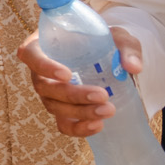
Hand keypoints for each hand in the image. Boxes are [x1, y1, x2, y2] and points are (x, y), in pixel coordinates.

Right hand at [17, 27, 143, 138]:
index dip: (44, 66)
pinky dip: (79, 128)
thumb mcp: (115, 36)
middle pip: (45, 87)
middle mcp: (40, 71)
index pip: (31, 55)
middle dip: (73, 95)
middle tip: (102, 95)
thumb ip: (126, 47)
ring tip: (108, 110)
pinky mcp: (62, 110)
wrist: (105, 56)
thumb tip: (133, 67)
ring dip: (80, 112)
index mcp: (43, 45)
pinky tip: (98, 125)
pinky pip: (64, 124)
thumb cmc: (102, 40)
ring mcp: (49, 93)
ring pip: (55, 107)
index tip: (67, 74)